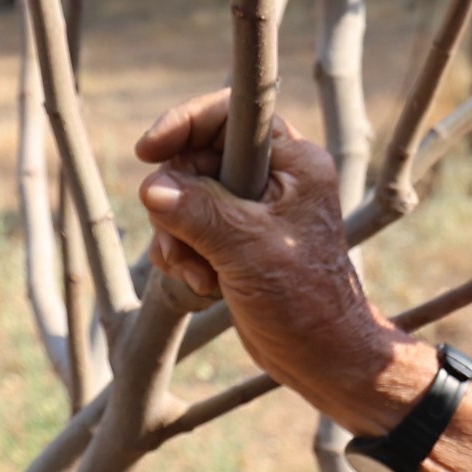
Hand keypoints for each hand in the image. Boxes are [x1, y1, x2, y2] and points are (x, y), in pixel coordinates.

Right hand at [133, 93, 416, 427]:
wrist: (322, 356)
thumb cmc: (304, 301)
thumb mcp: (246, 250)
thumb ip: (198, 212)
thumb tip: (151, 186)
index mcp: (294, 163)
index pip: (231, 114)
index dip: (185, 122)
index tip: (149, 150)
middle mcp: (275, 178)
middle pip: (198, 158)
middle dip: (177, 201)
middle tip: (177, 241)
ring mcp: (255, 210)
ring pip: (188, 197)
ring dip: (178, 235)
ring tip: (196, 273)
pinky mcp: (238, 240)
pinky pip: (190, 229)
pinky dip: (184, 253)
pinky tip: (200, 283)